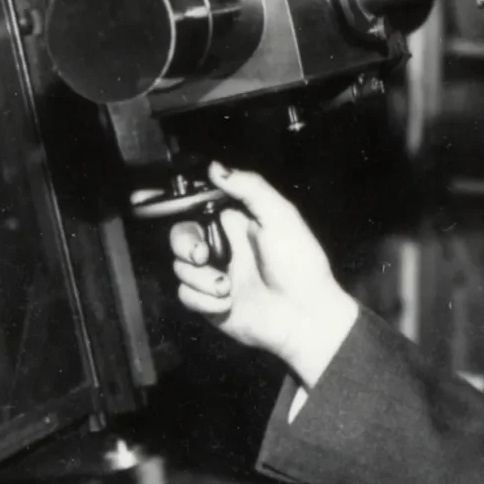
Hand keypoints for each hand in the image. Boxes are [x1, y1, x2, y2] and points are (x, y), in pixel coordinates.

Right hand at [154, 162, 358, 387]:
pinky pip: (186, 295)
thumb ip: (250, 188)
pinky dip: (204, 300)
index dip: (182, 208)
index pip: (197, 206)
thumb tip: (215, 166)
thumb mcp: (280, 216)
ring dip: (201, 278)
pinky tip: (228, 304)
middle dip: (183, 244)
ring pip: (180, 267)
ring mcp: (214, 275)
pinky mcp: (209, 303)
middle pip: (180, 235)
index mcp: (236, 221)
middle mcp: (221, 245)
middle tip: (201, 255)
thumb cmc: (299, 262)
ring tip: (228, 288)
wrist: (304, 317)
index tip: (178, 212)